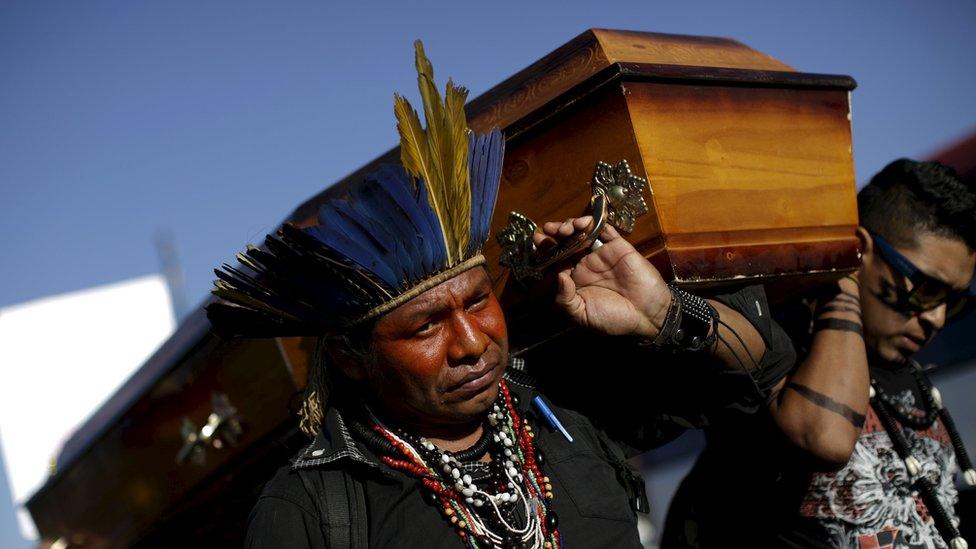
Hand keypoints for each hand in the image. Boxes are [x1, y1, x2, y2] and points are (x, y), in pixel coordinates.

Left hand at [533, 216, 671, 337]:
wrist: (648, 316)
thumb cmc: (614, 319)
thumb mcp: (582, 315)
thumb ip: (565, 298)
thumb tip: (557, 275)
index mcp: (574, 280)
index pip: (555, 261)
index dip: (545, 250)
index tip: (537, 240)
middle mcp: (585, 265)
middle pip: (565, 243)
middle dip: (554, 234)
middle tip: (547, 230)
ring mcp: (602, 254)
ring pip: (582, 234)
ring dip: (571, 226)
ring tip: (566, 228)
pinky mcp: (618, 247)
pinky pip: (605, 230)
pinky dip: (594, 222)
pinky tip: (585, 222)